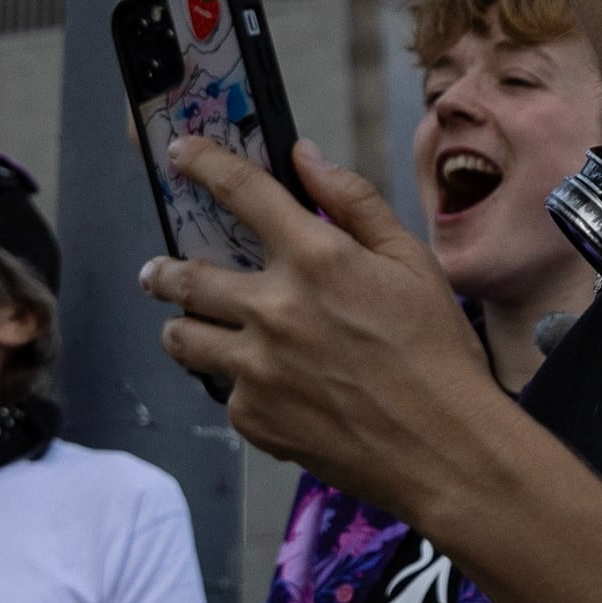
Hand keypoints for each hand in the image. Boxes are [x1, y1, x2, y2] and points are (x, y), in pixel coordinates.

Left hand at [139, 139, 515, 525]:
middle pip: (184, 277)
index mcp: (315, 258)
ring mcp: (257, 369)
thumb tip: (305, 157)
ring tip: (190, 328)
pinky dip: (238, 383)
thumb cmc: (437, 351)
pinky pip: (225, 391)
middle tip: (157, 271)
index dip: (203, 164)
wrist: (444, 448)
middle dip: (162, 270)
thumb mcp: (411, 262)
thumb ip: (354, 202)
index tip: (181, 154)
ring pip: (183, 338)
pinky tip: (269, 387)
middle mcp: (273, 310)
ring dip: (182, 326)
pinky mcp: (254, 419)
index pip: (240, 192)